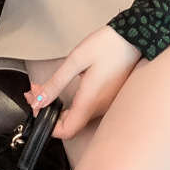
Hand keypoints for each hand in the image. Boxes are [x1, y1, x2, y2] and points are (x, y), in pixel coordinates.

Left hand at [25, 26, 142, 139]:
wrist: (134, 37)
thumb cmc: (107, 45)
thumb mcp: (76, 60)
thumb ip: (56, 83)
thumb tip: (38, 101)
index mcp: (90, 101)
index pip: (66, 131)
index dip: (48, 125)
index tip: (38, 107)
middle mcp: (99, 108)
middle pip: (70, 124)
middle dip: (48, 111)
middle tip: (36, 92)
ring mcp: (106, 104)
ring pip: (78, 116)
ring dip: (59, 106)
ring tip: (45, 87)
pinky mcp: (108, 98)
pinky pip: (87, 108)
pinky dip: (71, 102)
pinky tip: (64, 88)